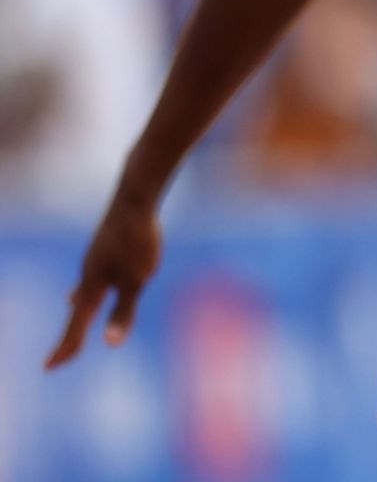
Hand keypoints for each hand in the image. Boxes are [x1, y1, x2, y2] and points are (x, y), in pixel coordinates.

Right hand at [45, 191, 161, 368]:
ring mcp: (95, 259)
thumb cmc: (137, 241)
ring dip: (78, 306)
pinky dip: (86, 286)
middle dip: (70, 334)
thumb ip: (123, 312)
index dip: (66, 348)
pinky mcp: (105, 247)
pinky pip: (92, 274)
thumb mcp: (136, 280)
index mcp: (92, 286)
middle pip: (77, 311)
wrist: (135, 197)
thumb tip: (110, 344)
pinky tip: (88, 280)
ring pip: (84, 288)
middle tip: (58, 356)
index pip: (76, 325)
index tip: (49, 368)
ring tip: (70, 307)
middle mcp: (88, 274)